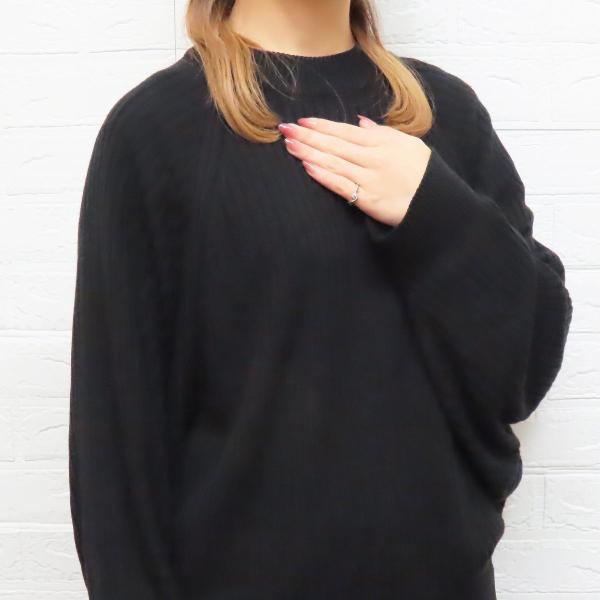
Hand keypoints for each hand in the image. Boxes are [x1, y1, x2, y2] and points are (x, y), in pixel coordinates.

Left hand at [278, 115, 431, 226]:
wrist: (436, 205)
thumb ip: (382, 133)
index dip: (322, 126)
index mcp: (382, 143)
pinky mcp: (368, 200)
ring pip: (334, 163)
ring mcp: (369, 179)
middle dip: (308, 136)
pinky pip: (342, 186)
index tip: (302, 121)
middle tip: (285, 129)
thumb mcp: (409, 144)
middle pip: (334, 145)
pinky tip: (308, 168)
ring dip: (309, 153)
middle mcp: (373, 158)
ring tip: (290, 146)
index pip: (345, 131)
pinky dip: (324, 176)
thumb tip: (360, 122)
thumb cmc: (424, 174)